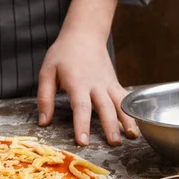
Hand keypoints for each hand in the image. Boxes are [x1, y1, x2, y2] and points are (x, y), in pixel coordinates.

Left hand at [36, 0, 137, 145]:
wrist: (84, 34)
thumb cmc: (62, 54)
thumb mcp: (47, 72)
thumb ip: (45, 98)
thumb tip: (43, 122)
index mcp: (77, 82)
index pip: (81, 106)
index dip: (82, 125)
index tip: (83, 141)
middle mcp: (95, 84)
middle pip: (105, 107)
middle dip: (109, 127)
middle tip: (113, 145)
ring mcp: (108, 83)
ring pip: (120, 103)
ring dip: (127, 120)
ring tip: (131, 137)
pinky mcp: (114, 82)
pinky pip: (124, 98)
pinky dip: (131, 111)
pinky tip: (135, 125)